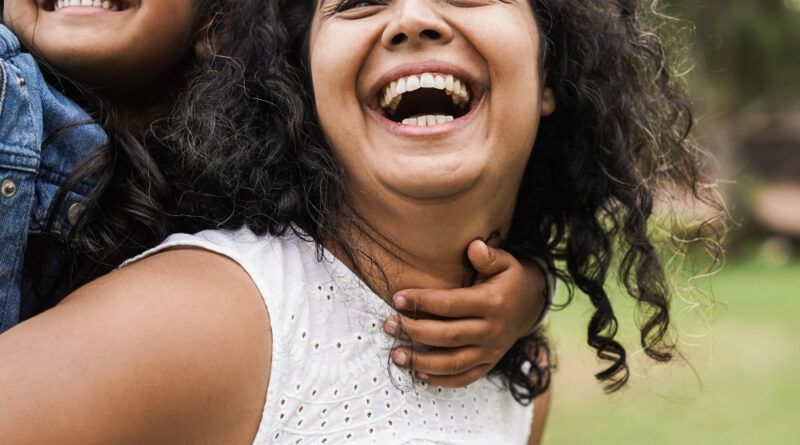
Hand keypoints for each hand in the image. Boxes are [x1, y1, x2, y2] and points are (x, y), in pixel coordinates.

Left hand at [383, 239, 546, 386]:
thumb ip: (488, 255)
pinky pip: (465, 377)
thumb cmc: (508, 279)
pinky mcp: (489, 363)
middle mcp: (492, 330)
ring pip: (453, 362)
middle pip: (448, 336)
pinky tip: (419, 375)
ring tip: (396, 356)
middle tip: (388, 325)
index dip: (422, 301)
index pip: (451, 304)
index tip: (397, 298)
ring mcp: (491, 350)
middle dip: (414, 331)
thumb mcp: (505, 261)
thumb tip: (474, 247)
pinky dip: (442, 380)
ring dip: (422, 362)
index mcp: (492, 302)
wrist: (531, 304)